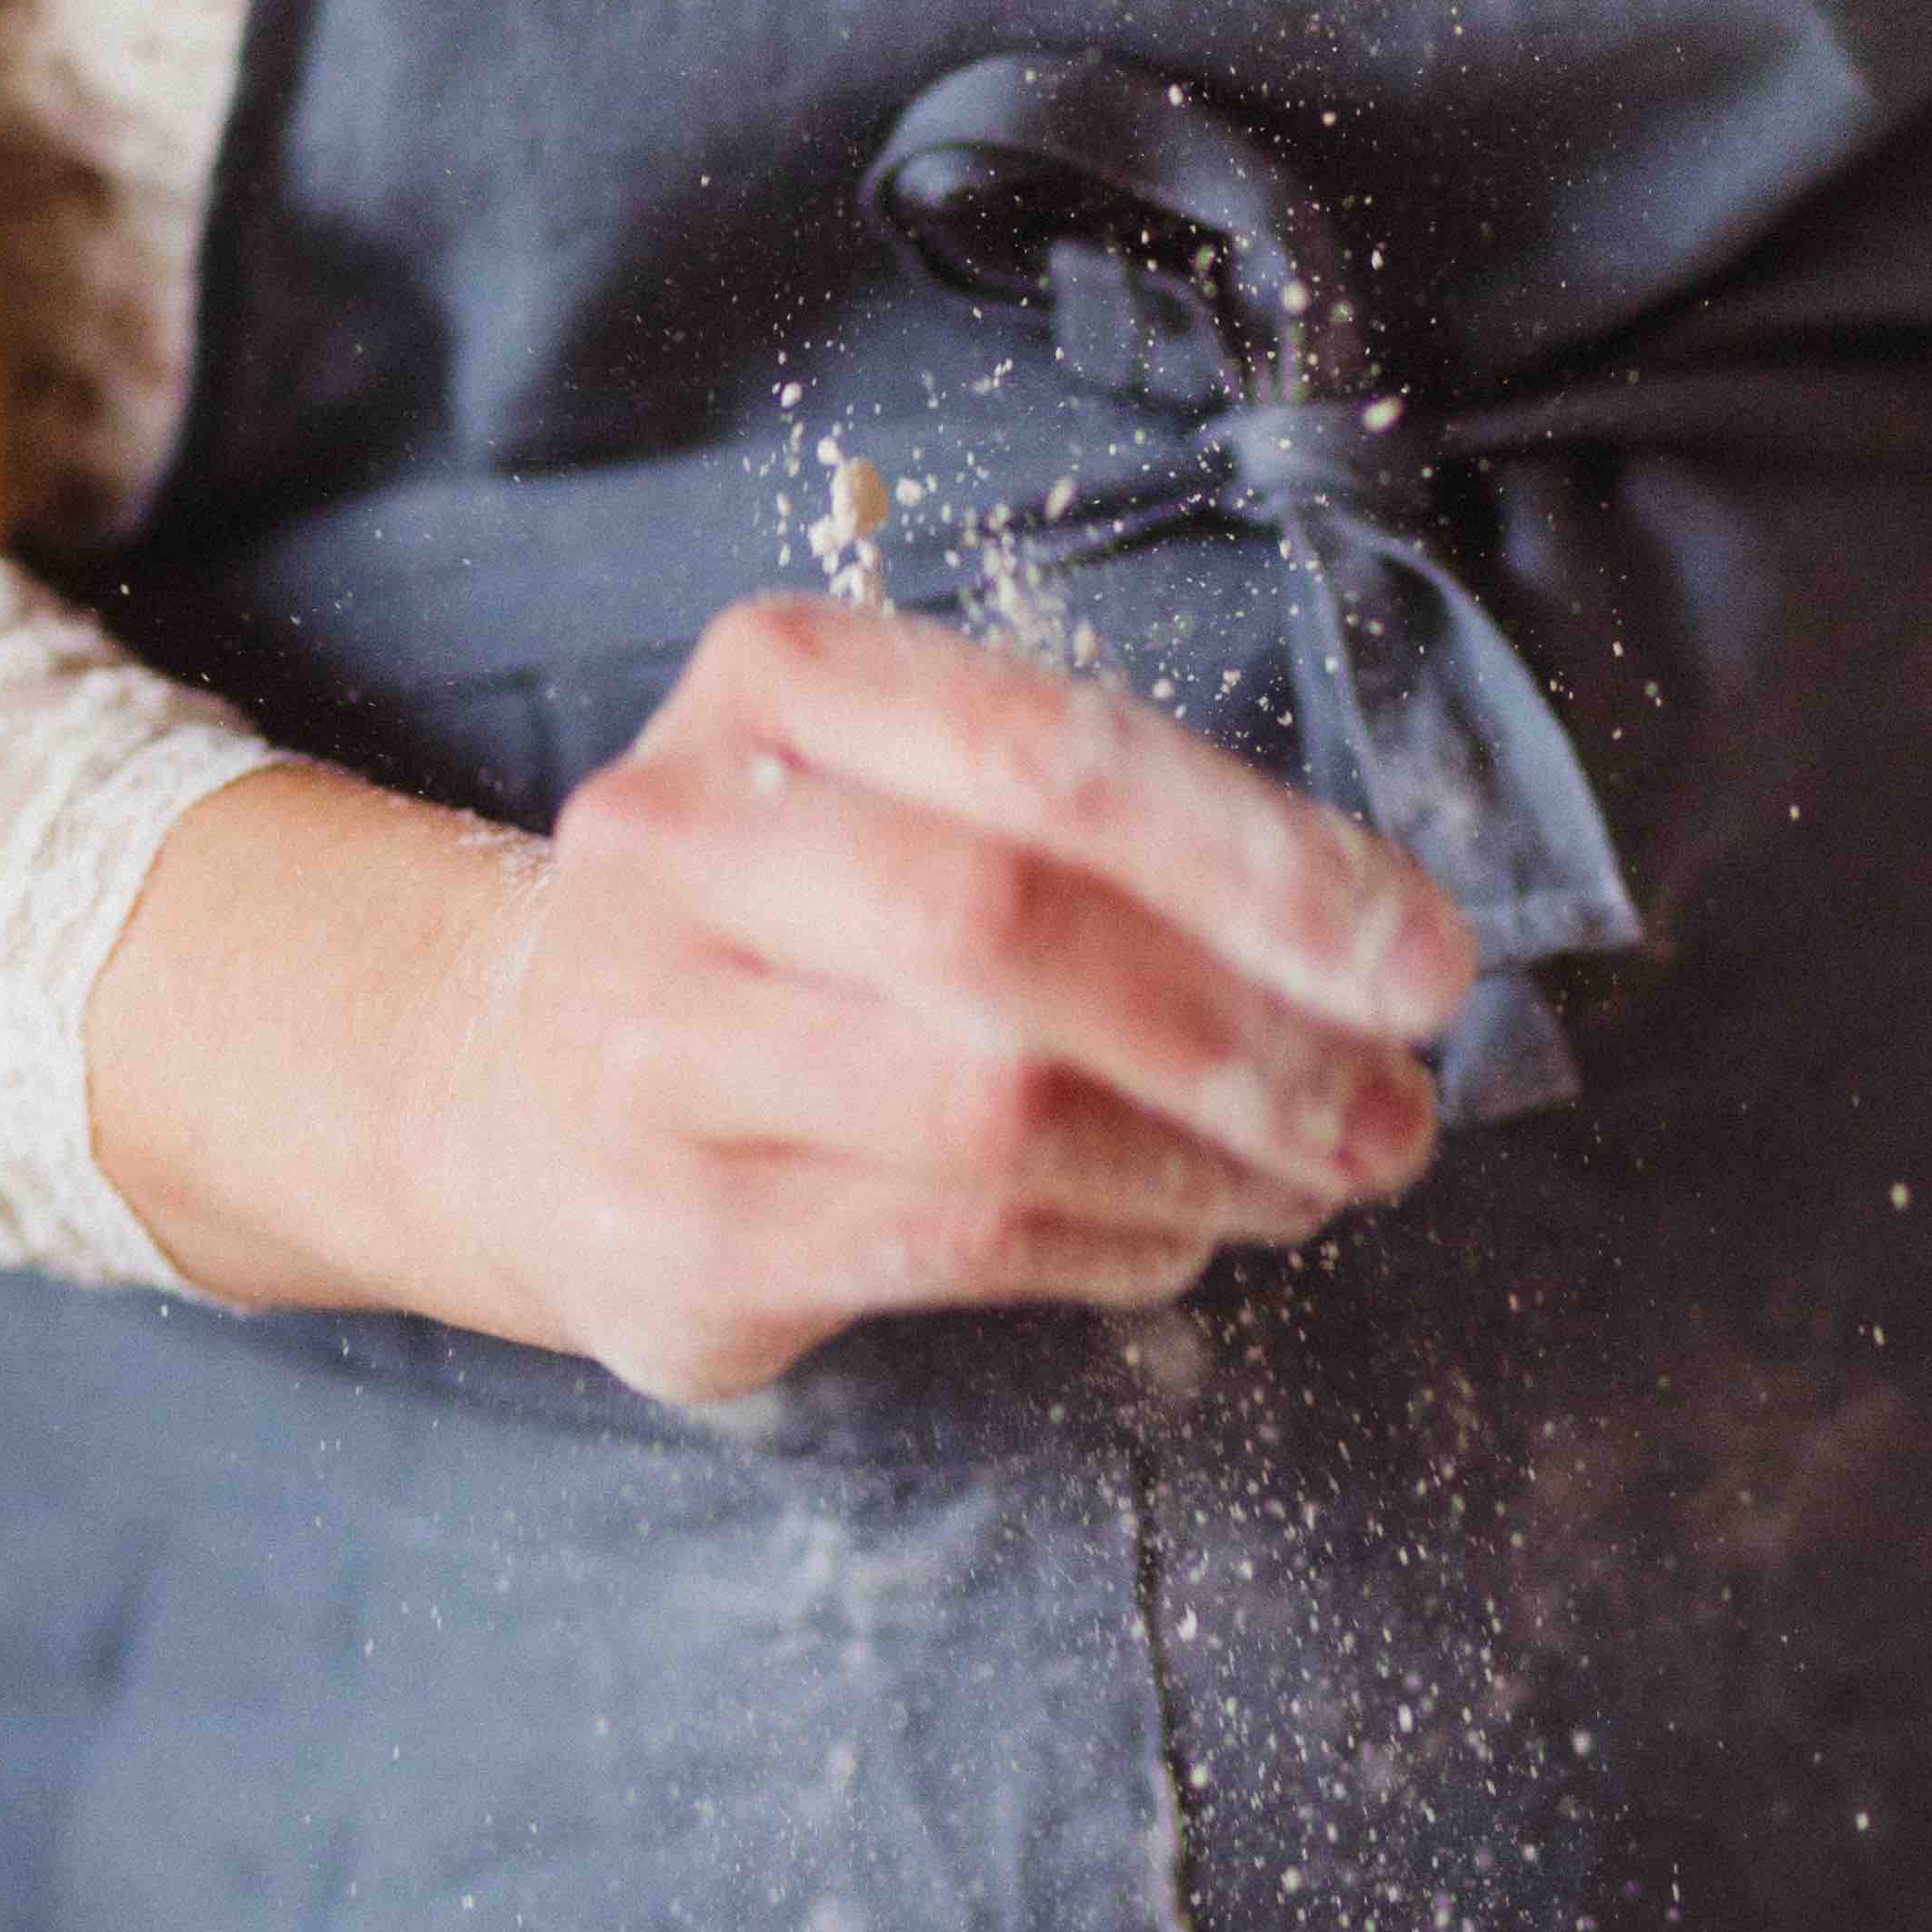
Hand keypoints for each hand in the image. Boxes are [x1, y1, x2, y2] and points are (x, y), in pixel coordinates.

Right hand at [87, 598, 1474, 1400]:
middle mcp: (684, 841)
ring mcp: (657, 1040)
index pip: (1053, 754)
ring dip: (1204, 1160)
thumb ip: (1102, 842)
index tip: (1424, 960)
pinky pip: (953, 1240)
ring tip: (1317, 1178)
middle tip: (1397, 1109)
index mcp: (777, 686)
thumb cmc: (786, 938)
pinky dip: (1113, 1245)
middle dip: (1248, 1031)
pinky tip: (1185, 1237)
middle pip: (1013, 926)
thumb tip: (1371, 951)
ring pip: (991, 1106)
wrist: (507, 1095)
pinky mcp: (674, 1226)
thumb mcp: (906, 805)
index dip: (1262, 861)